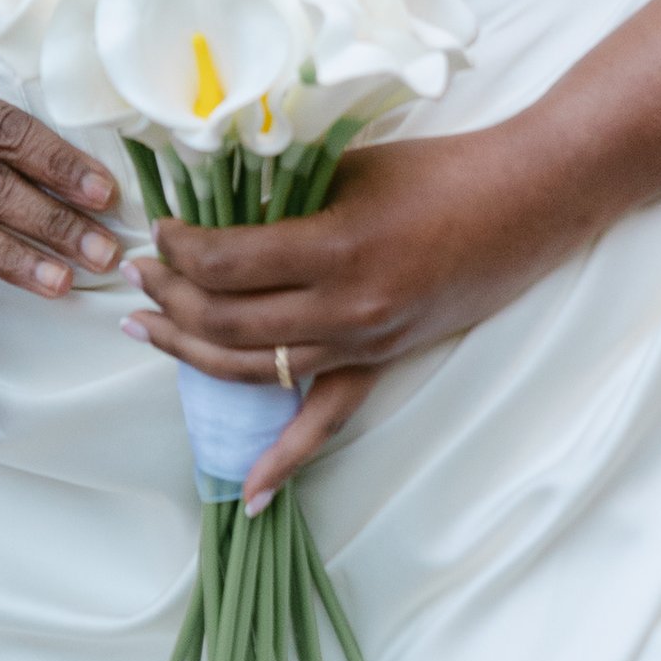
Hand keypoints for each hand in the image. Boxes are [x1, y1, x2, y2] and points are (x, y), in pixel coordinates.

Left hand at [123, 124, 596, 503]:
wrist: (523, 204)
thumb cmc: (435, 171)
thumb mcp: (346, 168)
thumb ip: (280, 194)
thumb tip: (210, 207)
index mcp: (335, 248)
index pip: (225, 263)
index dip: (178, 247)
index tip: (159, 228)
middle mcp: (346, 309)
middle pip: (228, 320)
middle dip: (169, 298)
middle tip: (138, 273)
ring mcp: (365, 345)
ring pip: (254, 369)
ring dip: (191, 352)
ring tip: (146, 329)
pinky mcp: (383, 365)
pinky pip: (326, 422)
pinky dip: (285, 460)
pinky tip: (248, 492)